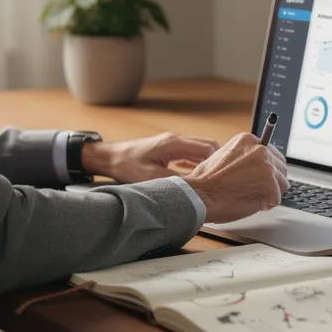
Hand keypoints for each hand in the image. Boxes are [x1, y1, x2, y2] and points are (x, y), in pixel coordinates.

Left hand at [81, 132, 220, 183]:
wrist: (110, 157)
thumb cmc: (126, 164)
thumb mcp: (151, 177)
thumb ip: (175, 182)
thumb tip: (194, 191)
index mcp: (174, 143)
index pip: (208, 148)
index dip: (218, 163)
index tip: (222, 178)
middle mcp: (176, 140)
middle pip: (208, 146)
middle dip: (216, 163)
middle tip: (220, 181)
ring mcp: (173, 143)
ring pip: (200, 150)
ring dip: (206, 164)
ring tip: (212, 181)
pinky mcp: (169, 149)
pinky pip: (190, 154)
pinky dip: (197, 164)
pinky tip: (198, 177)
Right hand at [183, 133, 287, 223]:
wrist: (199, 194)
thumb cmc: (207, 182)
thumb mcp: (226, 156)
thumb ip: (245, 157)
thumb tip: (259, 165)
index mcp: (249, 140)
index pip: (272, 154)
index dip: (268, 170)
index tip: (262, 178)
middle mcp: (261, 149)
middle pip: (281, 168)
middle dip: (272, 182)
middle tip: (255, 190)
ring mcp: (267, 167)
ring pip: (283, 184)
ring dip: (270, 194)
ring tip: (250, 196)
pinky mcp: (270, 185)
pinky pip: (277, 199)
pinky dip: (266, 205)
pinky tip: (250, 203)